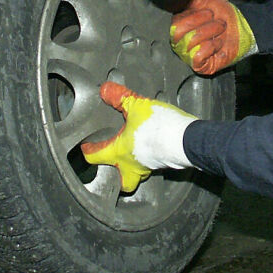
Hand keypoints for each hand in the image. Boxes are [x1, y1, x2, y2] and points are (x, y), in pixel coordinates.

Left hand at [80, 82, 195, 191]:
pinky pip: (155, 165)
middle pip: (123, 183)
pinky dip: (152, 157)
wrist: (186, 138)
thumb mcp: (136, 106)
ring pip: (140, 174)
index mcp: (120, 153)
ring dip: (137, 166)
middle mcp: (133, 165)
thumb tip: (106, 89)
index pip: (96, 157)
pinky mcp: (166, 164)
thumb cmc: (159, 127)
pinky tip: (154, 145)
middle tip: (115, 166)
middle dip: (118, 178)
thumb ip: (120, 97)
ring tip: (136, 152)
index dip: (88, 152)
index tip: (86, 148)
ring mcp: (150, 167)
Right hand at [170, 0, 255, 74]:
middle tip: (217, 21)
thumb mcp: (205, 1)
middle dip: (201, 24)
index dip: (194, 16)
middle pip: (178, 33)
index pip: (175, 22)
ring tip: (221, 30)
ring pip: (189, 43)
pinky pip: (196, 57)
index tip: (209, 11)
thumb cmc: (224, 16)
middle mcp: (180, 42)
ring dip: (210, 32)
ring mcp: (189, 55)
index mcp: (179, 26)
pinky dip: (210, 47)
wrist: (243, 27)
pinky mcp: (200, 66)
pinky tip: (219, 43)